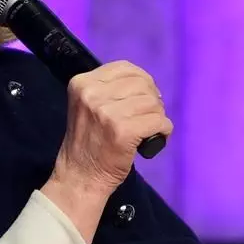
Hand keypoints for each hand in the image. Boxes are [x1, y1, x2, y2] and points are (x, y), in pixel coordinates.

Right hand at [53, 61, 171, 194]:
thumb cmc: (87, 141)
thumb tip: (147, 85)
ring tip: (148, 130)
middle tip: (147, 117)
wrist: (79, 176)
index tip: (143, 97)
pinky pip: (159, 121)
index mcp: (82, 83)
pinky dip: (164, 130)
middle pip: (142, 84)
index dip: (141, 80)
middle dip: (151, 99)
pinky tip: (155, 139)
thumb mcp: (86, 105)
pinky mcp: (123, 131)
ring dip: (157, 116)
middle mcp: (92, 94)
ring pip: (153, 103)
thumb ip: (108, 90)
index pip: (124, 68)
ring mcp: (107, 113)